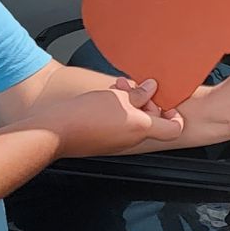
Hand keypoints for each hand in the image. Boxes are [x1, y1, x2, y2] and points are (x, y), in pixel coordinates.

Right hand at [34, 79, 184, 158]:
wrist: (54, 132)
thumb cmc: (84, 116)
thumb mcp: (117, 97)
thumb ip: (138, 93)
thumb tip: (151, 88)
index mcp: (141, 128)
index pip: (174, 129)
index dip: (174, 115)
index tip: (166, 102)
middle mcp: (132, 139)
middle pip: (152, 121)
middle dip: (145, 101)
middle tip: (133, 87)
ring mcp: (117, 143)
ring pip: (134, 121)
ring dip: (129, 103)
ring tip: (116, 89)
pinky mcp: (103, 142)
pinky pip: (118, 126)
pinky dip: (116, 112)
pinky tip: (104, 99)